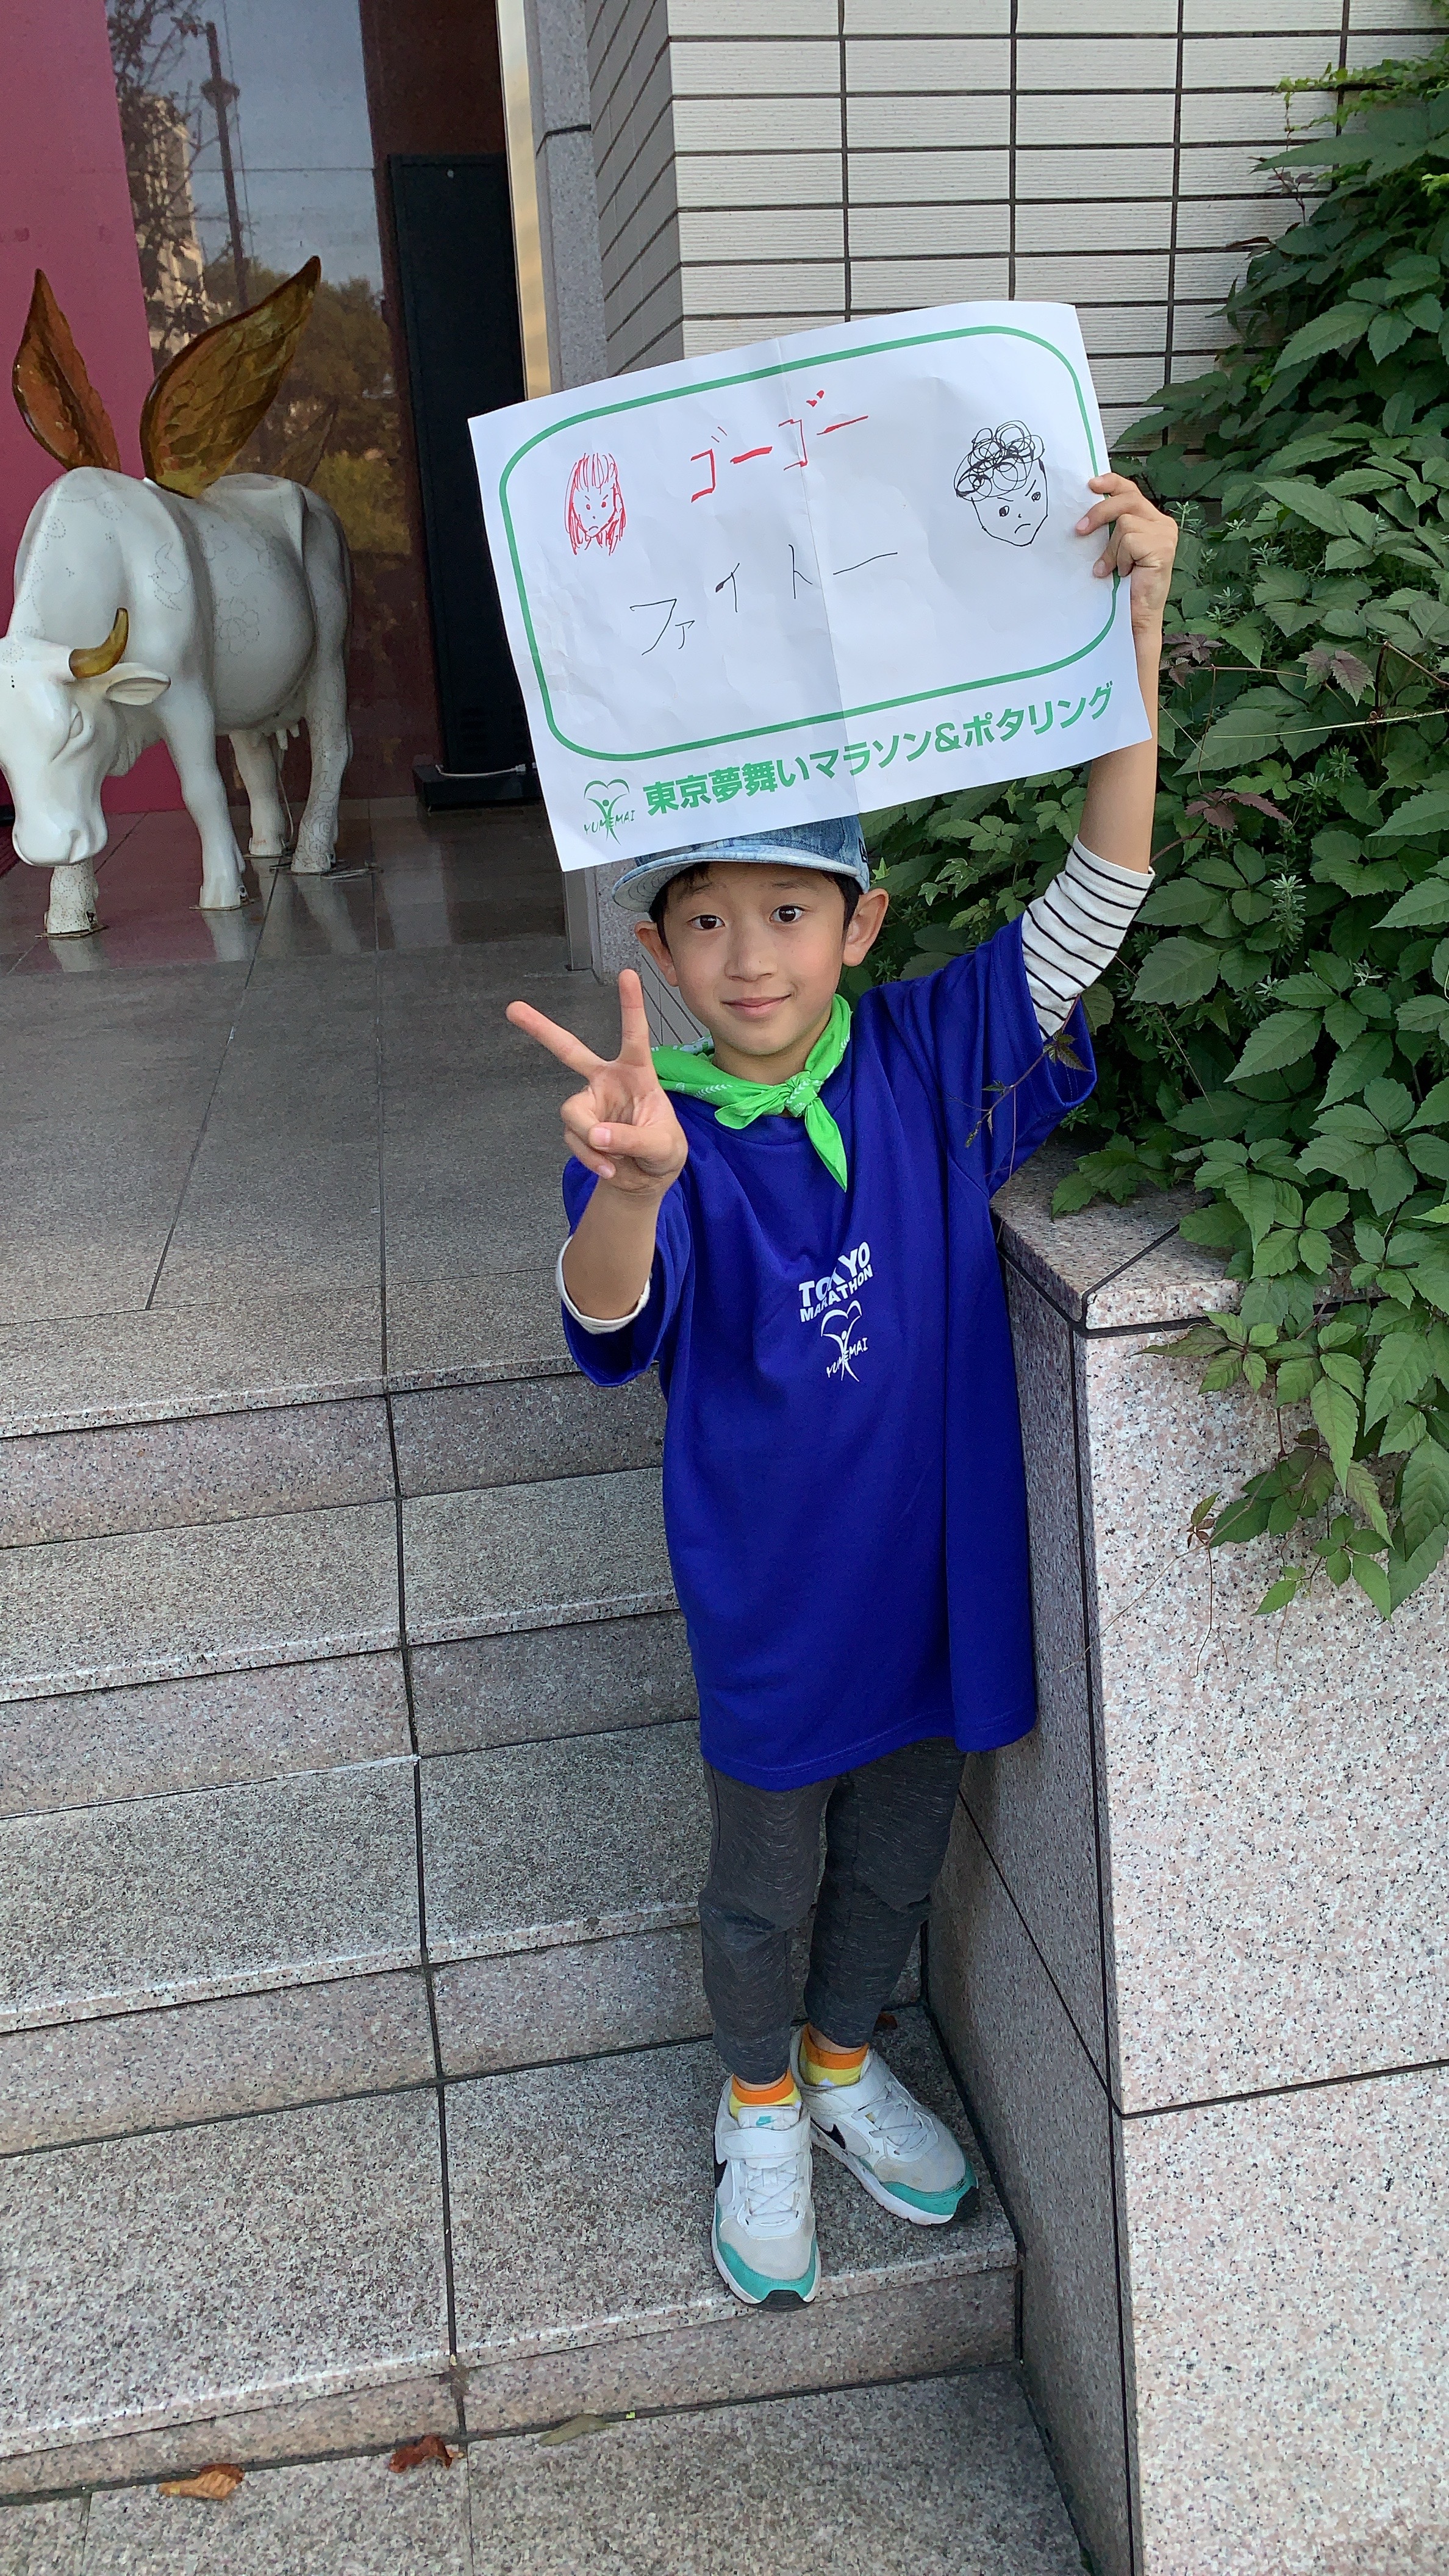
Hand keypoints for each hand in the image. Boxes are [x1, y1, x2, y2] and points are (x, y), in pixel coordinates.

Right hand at [506, 967, 687, 1195]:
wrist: (647, 1180)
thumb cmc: (663, 1152)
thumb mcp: (662, 1148)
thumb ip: (631, 1139)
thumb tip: (593, 1134)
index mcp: (636, 1073)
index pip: (634, 1035)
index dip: (631, 1006)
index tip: (628, 974)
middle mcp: (607, 1082)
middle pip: (569, 1051)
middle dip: (541, 1030)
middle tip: (513, 1009)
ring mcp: (589, 1104)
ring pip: (572, 1114)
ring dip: (590, 1141)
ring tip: (615, 1160)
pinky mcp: (578, 1128)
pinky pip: (574, 1140)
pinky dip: (591, 1158)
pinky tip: (609, 1167)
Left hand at [1076, 474, 1178, 636]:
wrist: (1136, 616)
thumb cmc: (1124, 586)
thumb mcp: (1115, 550)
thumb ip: (1111, 529)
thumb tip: (1085, 513)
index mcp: (1152, 520)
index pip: (1131, 491)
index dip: (1111, 483)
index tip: (1090, 484)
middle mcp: (1162, 524)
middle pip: (1127, 500)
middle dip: (1100, 512)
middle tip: (1080, 529)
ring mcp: (1164, 535)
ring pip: (1125, 523)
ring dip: (1112, 549)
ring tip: (1114, 568)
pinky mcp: (1162, 547)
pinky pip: (1128, 541)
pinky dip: (1120, 558)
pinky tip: (1125, 573)